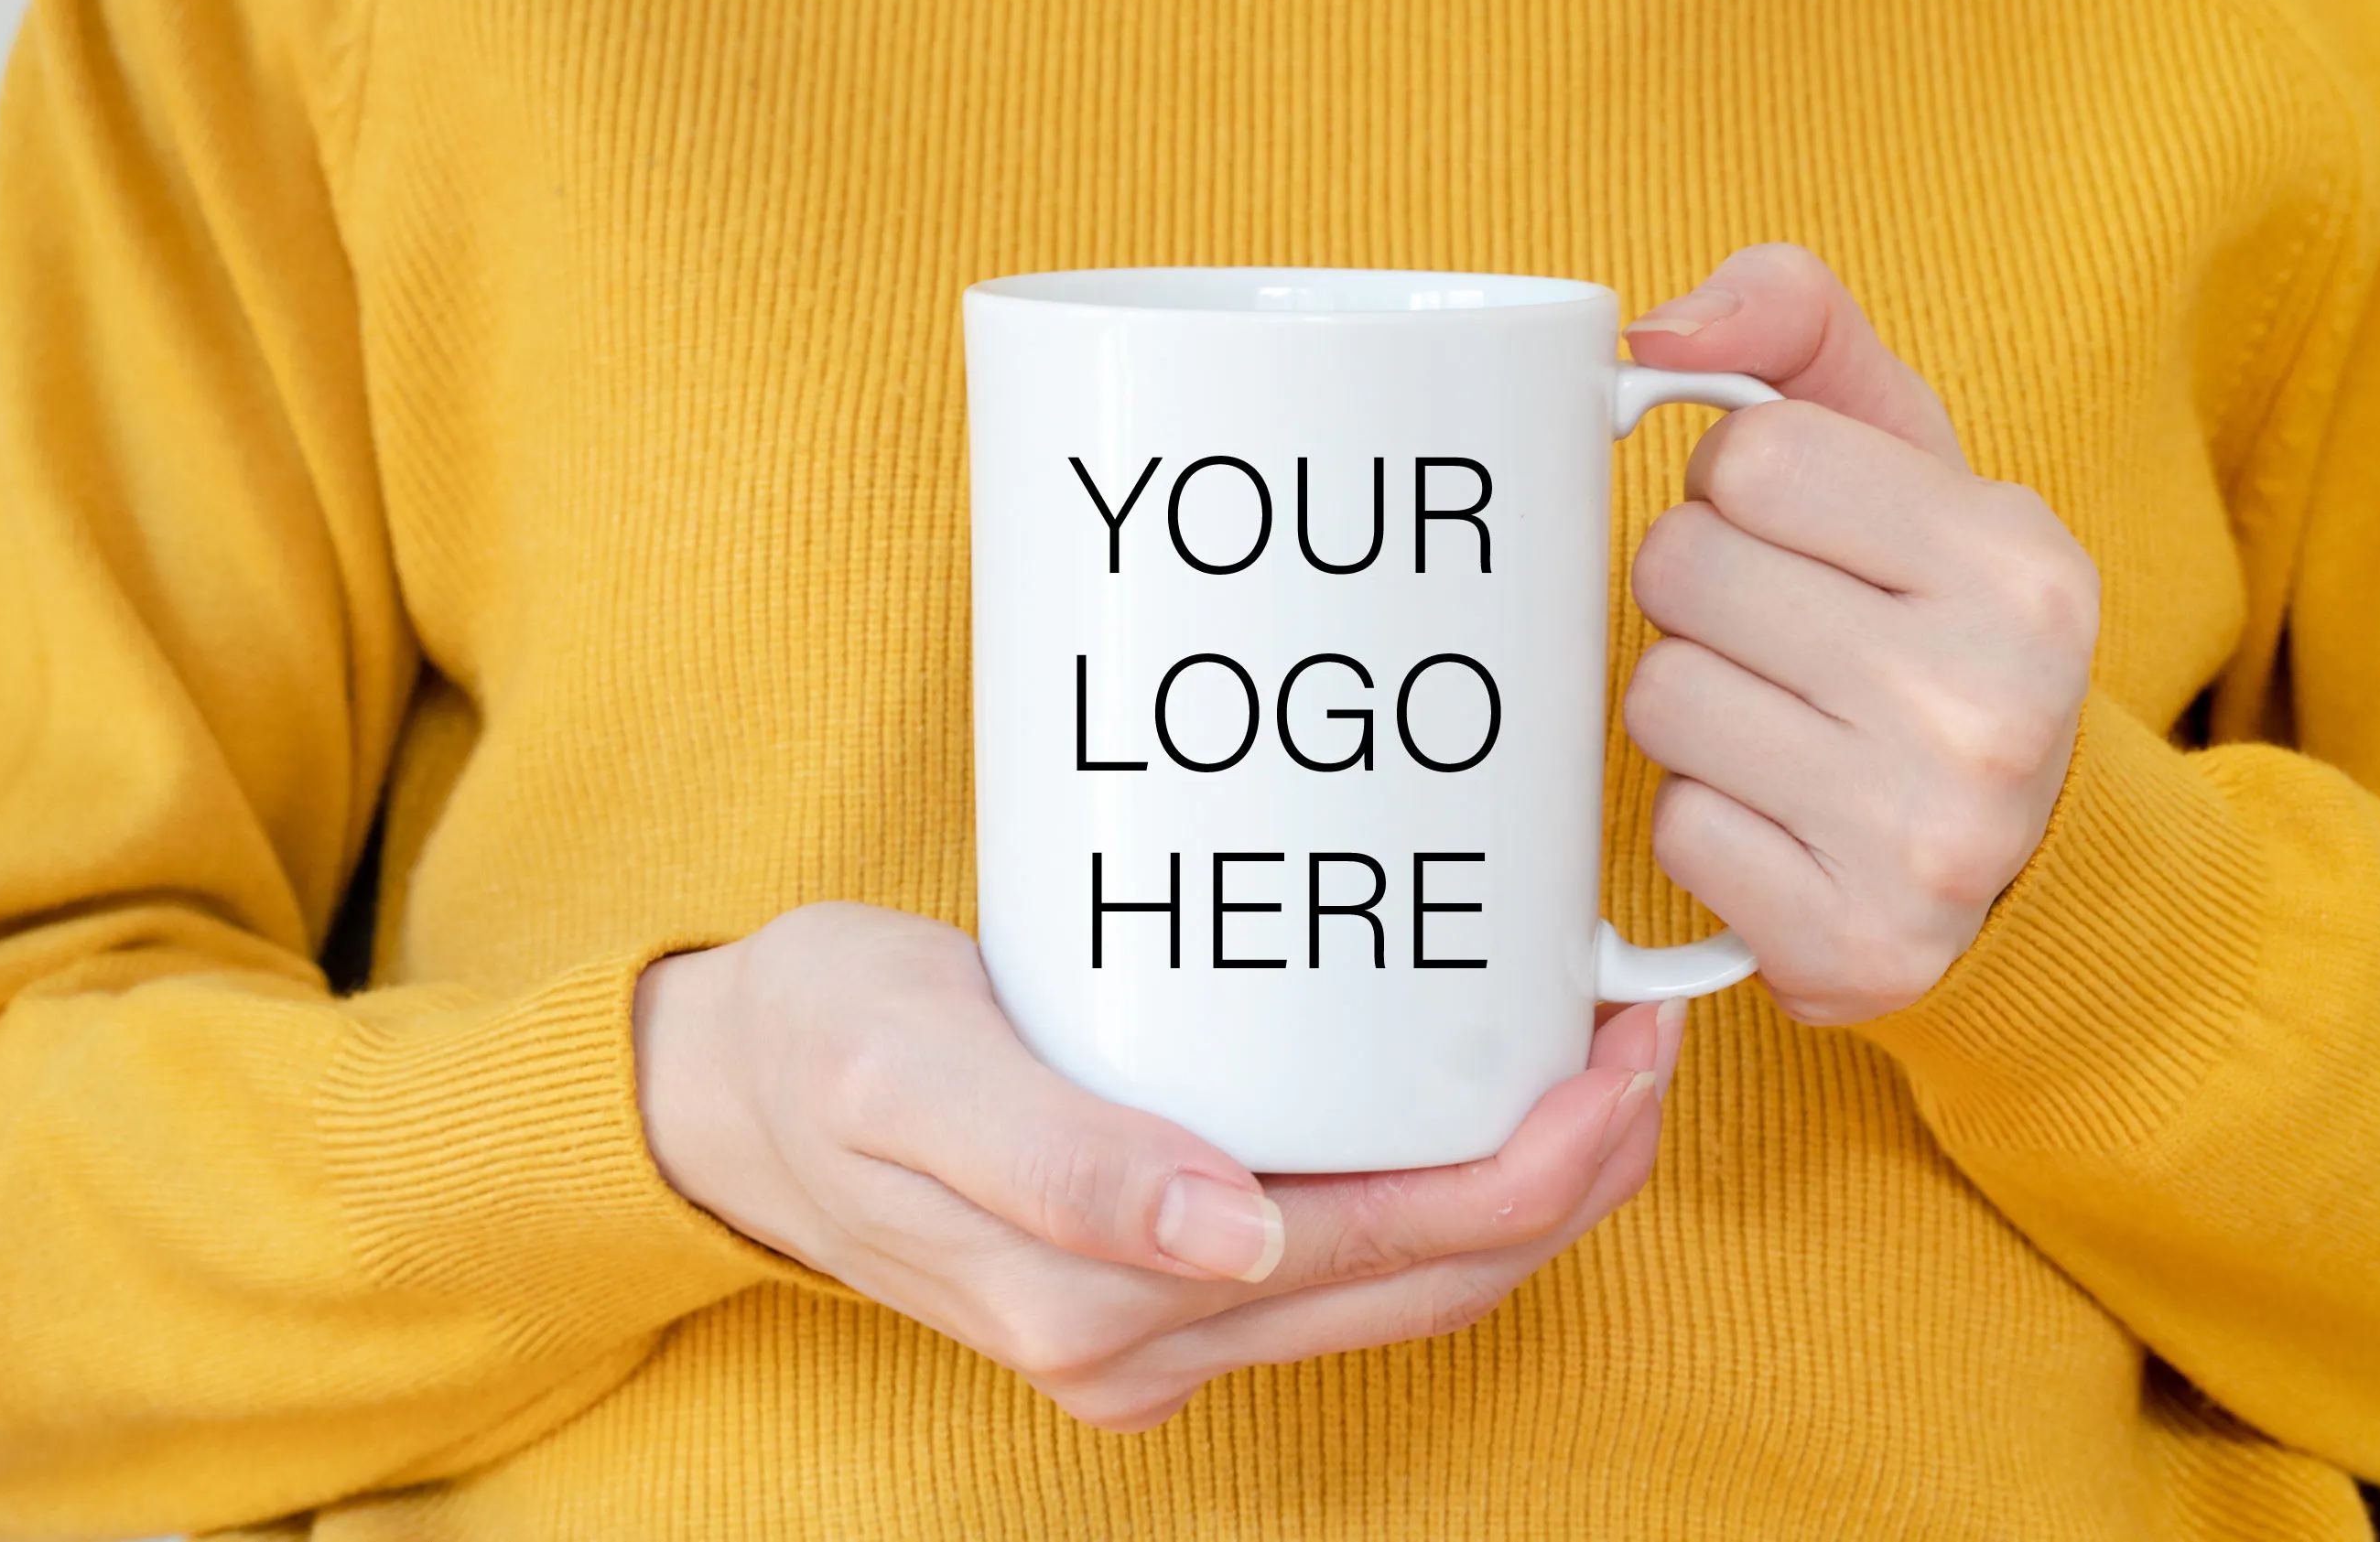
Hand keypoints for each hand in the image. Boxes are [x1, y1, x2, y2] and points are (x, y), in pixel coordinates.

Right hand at [634, 902, 1680, 1429]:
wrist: (737, 1093)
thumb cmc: (822, 1052)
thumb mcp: (908, 1077)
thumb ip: (1060, 1166)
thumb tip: (1227, 1239)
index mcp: (1109, 1309)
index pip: (1391, 1254)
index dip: (1534, 1169)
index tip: (1618, 1050)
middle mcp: (1153, 1343)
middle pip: (1429, 1279)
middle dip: (1566, 1176)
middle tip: (1642, 1036)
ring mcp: (1162, 1322)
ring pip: (1403, 1278)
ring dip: (1520, 1186)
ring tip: (1594, 1060)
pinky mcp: (1162, 1274)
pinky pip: (1343, 1249)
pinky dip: (1437, 1181)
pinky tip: (1467, 1095)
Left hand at [1619, 244, 2098, 1024]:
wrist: (2027, 856)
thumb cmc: (1932, 619)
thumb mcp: (1905, 452)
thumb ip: (1795, 325)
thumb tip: (1653, 333)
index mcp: (2020, 560)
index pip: (1748, 458)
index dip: (1740, 491)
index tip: (1799, 537)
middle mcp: (1992, 702)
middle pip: (1680, 574)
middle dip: (1700, 593)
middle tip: (1780, 635)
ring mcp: (1927, 840)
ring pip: (1658, 700)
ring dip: (1692, 707)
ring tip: (1784, 723)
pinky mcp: (1855, 947)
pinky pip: (1675, 829)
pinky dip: (1707, 819)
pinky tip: (1786, 817)